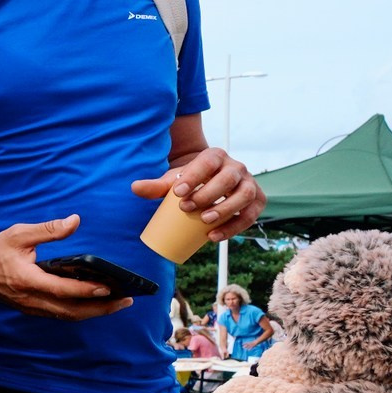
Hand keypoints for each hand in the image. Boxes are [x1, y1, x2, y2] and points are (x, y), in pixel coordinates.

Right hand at [0, 215, 133, 320]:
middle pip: (73, 311)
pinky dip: (79, 311)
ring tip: (115, 304)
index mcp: (28, 281)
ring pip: (68, 316)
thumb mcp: (19, 234)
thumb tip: (75, 221)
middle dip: (102, 308)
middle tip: (125, 301)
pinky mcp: (30, 309)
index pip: (65, 290)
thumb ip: (49, 229)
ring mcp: (31, 307)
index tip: (110, 288)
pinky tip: (92, 304)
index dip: (89, 291)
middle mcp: (31, 300)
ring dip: (93, 312)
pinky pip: (60, 314)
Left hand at [134, 147, 263, 238]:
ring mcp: (249, 183)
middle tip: (187, 209)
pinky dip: (234, 227)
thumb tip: (134, 188)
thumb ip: (155, 185)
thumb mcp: (173, 180)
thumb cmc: (190, 181)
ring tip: (205, 222)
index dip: (194, 176)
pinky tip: (214, 236)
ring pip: (244, 195)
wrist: (210, 184)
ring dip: (226, 209)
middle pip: (227, 179)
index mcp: (215, 156)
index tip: (177, 193)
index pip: (207, 162)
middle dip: (208, 194)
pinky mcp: (257, 201)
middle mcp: (236, 167)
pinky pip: (250, 214)